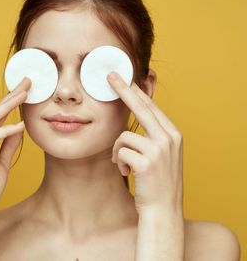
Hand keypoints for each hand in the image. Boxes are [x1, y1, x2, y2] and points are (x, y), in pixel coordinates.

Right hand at [0, 77, 30, 224]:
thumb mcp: (2, 164)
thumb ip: (9, 146)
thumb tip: (19, 129)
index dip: (11, 102)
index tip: (26, 89)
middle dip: (11, 96)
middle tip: (27, 81)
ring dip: (8, 106)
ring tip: (24, 93)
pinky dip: (6, 131)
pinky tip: (20, 126)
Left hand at [107, 72, 182, 213]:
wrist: (163, 210)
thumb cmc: (156, 181)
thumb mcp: (159, 154)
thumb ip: (150, 135)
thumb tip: (134, 115)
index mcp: (173, 134)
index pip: (151, 107)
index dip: (136, 91)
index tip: (124, 78)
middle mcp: (169, 138)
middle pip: (142, 107)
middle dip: (124, 89)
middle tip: (110, 75)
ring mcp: (159, 150)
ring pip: (124, 136)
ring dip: (117, 150)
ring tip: (122, 164)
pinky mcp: (147, 162)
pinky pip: (120, 152)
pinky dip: (117, 162)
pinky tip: (125, 172)